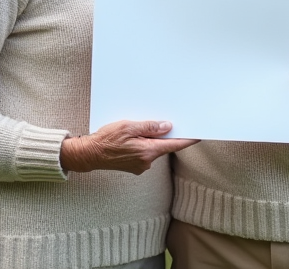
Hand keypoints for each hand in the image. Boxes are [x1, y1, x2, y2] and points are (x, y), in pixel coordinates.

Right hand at [59, 120, 198, 174]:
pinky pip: (145, 153)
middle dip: (163, 135)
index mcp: (147, 151)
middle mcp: (147, 161)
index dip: (187, 139)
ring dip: (150, 140)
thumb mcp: (128, 126)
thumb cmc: (106, 139)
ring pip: (153, 149)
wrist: (90, 154)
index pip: (174, 145)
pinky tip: (132, 138)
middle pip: (163, 146)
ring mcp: (141, 166)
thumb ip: (149, 127)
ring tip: (137, 129)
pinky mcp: (135, 166)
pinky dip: (143, 145)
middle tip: (162, 122)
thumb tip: (167, 127)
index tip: (198, 135)